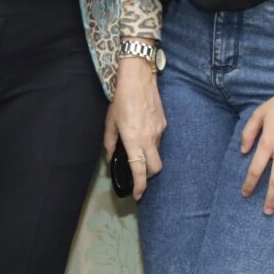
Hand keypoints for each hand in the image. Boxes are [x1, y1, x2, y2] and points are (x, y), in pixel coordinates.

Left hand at [105, 57, 165, 199]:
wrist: (139, 78)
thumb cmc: (122, 98)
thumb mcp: (110, 121)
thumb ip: (110, 142)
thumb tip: (111, 156)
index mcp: (133, 140)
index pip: (139, 170)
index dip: (140, 186)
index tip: (138, 194)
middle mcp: (149, 138)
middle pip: (155, 168)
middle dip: (149, 176)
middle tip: (139, 175)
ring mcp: (159, 131)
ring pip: (157, 152)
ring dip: (148, 155)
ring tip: (136, 144)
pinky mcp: (164, 123)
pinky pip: (159, 139)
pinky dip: (151, 142)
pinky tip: (142, 130)